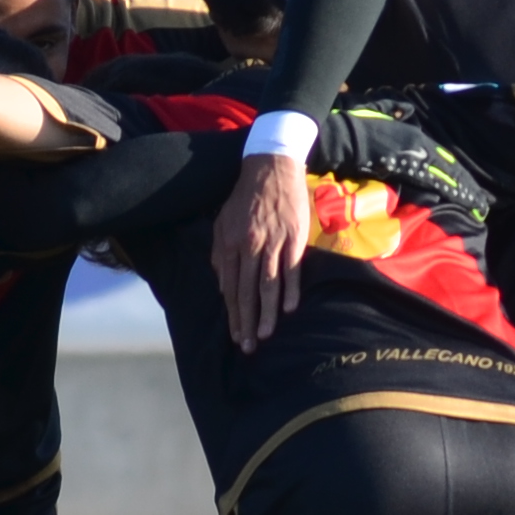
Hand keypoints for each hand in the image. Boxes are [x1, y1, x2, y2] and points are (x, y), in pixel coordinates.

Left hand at [212, 148, 311, 348]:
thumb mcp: (222, 223)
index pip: (230, 287)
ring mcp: (274, 242)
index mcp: (230, 244)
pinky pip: (292, 269)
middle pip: (248, 291)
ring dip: (266, 313)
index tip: (235, 335)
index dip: (232, 314)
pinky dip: (290, 290)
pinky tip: (288, 309)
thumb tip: (223, 286)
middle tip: (247, 347)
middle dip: (246, 321)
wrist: (271, 168)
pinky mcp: (295, 238)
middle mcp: (250, 246)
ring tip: (264, 336)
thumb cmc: (244, 199)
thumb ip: (220, 255)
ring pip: (269, 284)